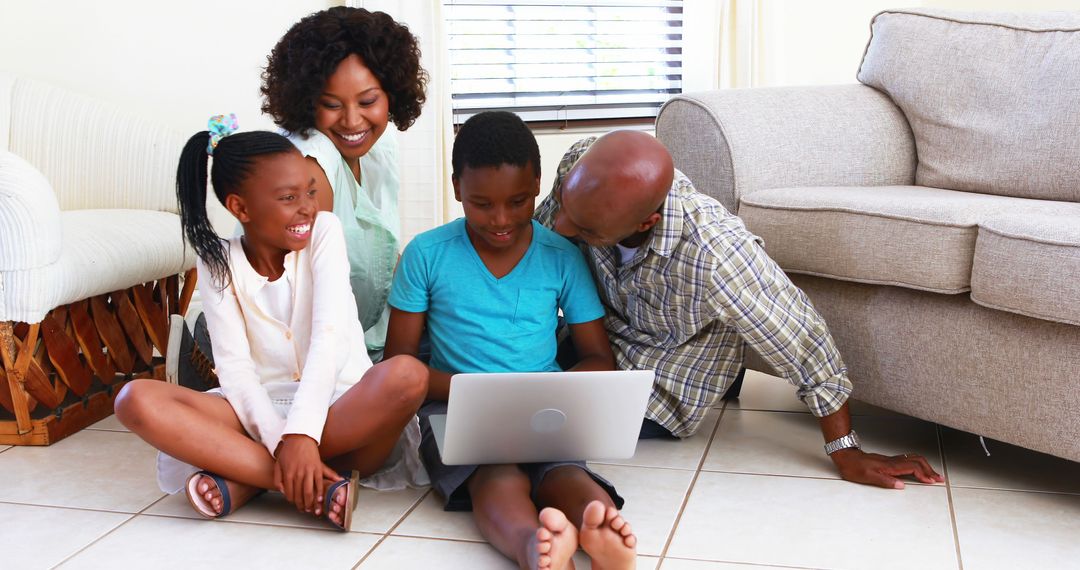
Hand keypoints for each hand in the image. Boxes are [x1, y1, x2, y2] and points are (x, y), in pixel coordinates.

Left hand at [273, 434, 340, 514]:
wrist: (300, 437)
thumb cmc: (288, 451)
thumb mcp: (278, 464)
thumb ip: (277, 479)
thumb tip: (282, 491)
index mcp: (288, 474)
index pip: (289, 493)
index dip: (292, 501)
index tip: (295, 504)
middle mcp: (298, 473)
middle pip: (300, 495)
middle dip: (302, 505)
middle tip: (304, 510)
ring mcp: (309, 470)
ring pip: (310, 491)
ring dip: (311, 502)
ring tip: (311, 508)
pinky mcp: (317, 467)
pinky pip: (319, 483)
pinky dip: (320, 492)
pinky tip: (320, 499)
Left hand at [830, 448, 944, 488]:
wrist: (845, 457)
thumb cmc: (854, 468)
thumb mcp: (867, 477)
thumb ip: (885, 481)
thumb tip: (901, 486)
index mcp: (890, 466)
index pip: (912, 468)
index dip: (924, 474)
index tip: (932, 481)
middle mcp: (893, 462)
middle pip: (917, 461)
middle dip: (930, 470)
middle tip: (939, 478)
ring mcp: (891, 460)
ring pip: (913, 459)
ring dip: (925, 466)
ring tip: (933, 474)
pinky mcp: (889, 461)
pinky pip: (908, 460)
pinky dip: (917, 464)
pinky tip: (918, 469)